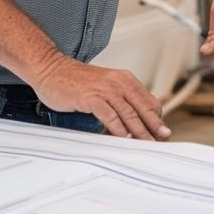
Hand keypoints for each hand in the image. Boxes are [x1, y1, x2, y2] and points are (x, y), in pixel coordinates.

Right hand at [34, 55, 170, 139]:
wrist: (51, 68)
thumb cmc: (76, 82)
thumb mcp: (103, 88)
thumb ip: (118, 102)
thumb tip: (132, 125)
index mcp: (124, 79)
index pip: (148, 101)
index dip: (156, 118)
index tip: (161, 133)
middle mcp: (119, 82)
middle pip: (142, 107)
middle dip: (153, 126)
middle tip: (162, 140)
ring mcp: (105, 88)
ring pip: (128, 112)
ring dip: (139, 131)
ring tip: (146, 144)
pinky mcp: (91, 96)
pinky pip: (109, 114)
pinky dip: (117, 127)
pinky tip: (122, 138)